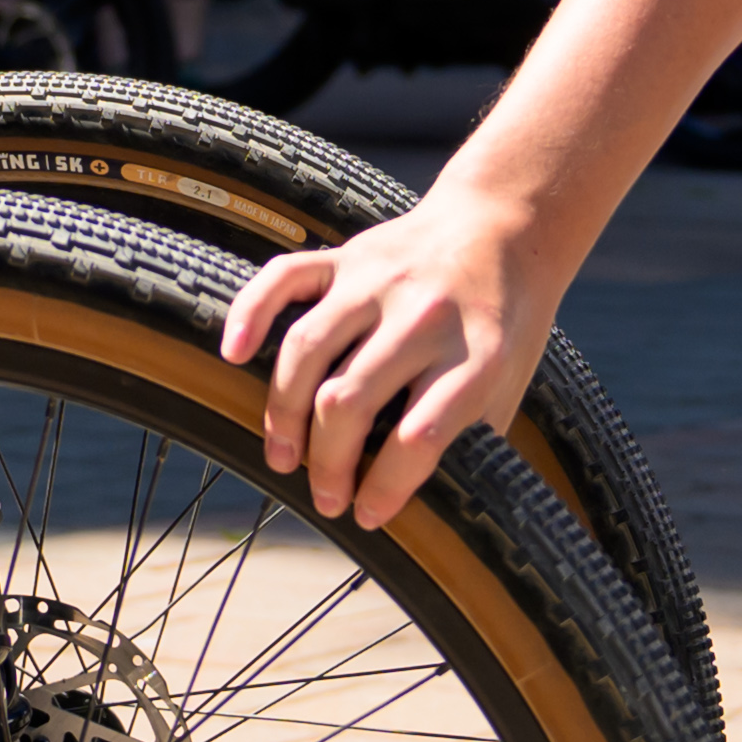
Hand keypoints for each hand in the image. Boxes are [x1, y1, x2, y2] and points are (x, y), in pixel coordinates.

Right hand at [224, 189, 551, 535]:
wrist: (508, 226)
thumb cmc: (506, 323)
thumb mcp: (510, 384)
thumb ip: (470, 436)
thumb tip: (426, 509)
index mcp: (478, 356)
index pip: (418, 437)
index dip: (384, 487)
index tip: (367, 516)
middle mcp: (424, 315)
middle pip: (350, 400)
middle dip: (327, 464)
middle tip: (325, 497)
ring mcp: (379, 281)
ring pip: (307, 351)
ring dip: (284, 414)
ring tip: (282, 458)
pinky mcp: (347, 256)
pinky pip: (283, 278)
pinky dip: (249, 314)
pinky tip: (232, 354)